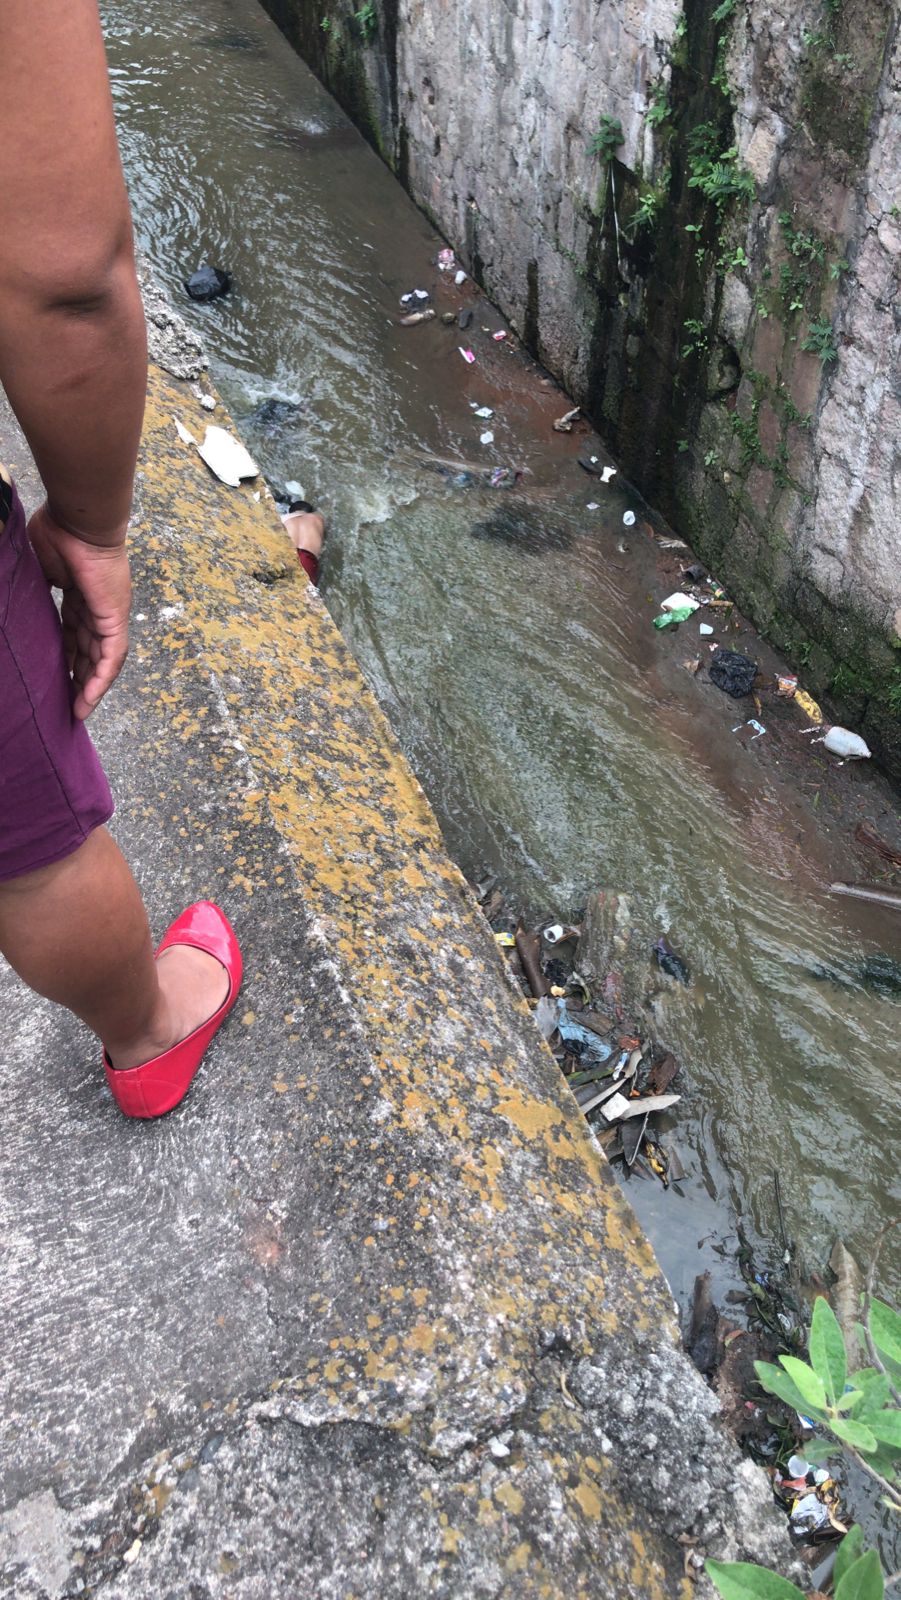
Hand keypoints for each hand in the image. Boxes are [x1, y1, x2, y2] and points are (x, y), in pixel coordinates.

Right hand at [27, 503, 130, 719]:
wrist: (79, 519)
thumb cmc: (55, 530)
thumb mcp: (36, 568)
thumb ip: (31, 589)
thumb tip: (13, 607)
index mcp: (78, 593)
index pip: (72, 632)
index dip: (64, 655)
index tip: (53, 676)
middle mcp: (95, 606)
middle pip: (86, 650)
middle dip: (77, 677)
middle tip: (65, 702)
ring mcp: (107, 612)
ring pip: (100, 658)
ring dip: (88, 686)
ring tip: (76, 711)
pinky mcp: (114, 618)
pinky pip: (111, 656)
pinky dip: (100, 679)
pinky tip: (88, 699)